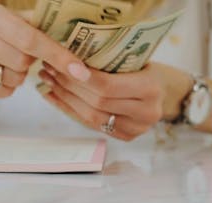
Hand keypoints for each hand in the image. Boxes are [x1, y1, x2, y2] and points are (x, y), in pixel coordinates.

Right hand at [0, 2, 90, 97]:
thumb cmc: (3, 34)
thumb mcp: (20, 22)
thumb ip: (45, 28)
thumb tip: (84, 42)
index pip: (31, 39)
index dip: (59, 56)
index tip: (81, 71)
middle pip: (22, 62)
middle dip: (31, 62)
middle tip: (25, 55)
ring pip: (13, 79)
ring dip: (20, 75)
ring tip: (9, 63)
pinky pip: (2, 92)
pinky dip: (8, 87)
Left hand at [38, 62, 191, 140]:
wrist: (163, 90)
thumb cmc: (144, 68)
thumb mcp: (135, 58)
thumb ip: (109, 62)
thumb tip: (67, 56)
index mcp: (150, 89)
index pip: (109, 87)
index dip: (83, 78)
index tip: (63, 64)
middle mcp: (147, 113)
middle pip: (98, 103)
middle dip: (69, 86)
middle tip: (49, 69)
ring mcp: (137, 129)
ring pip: (92, 118)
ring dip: (66, 99)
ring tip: (48, 82)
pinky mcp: (127, 137)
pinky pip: (92, 126)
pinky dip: (71, 111)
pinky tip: (55, 97)